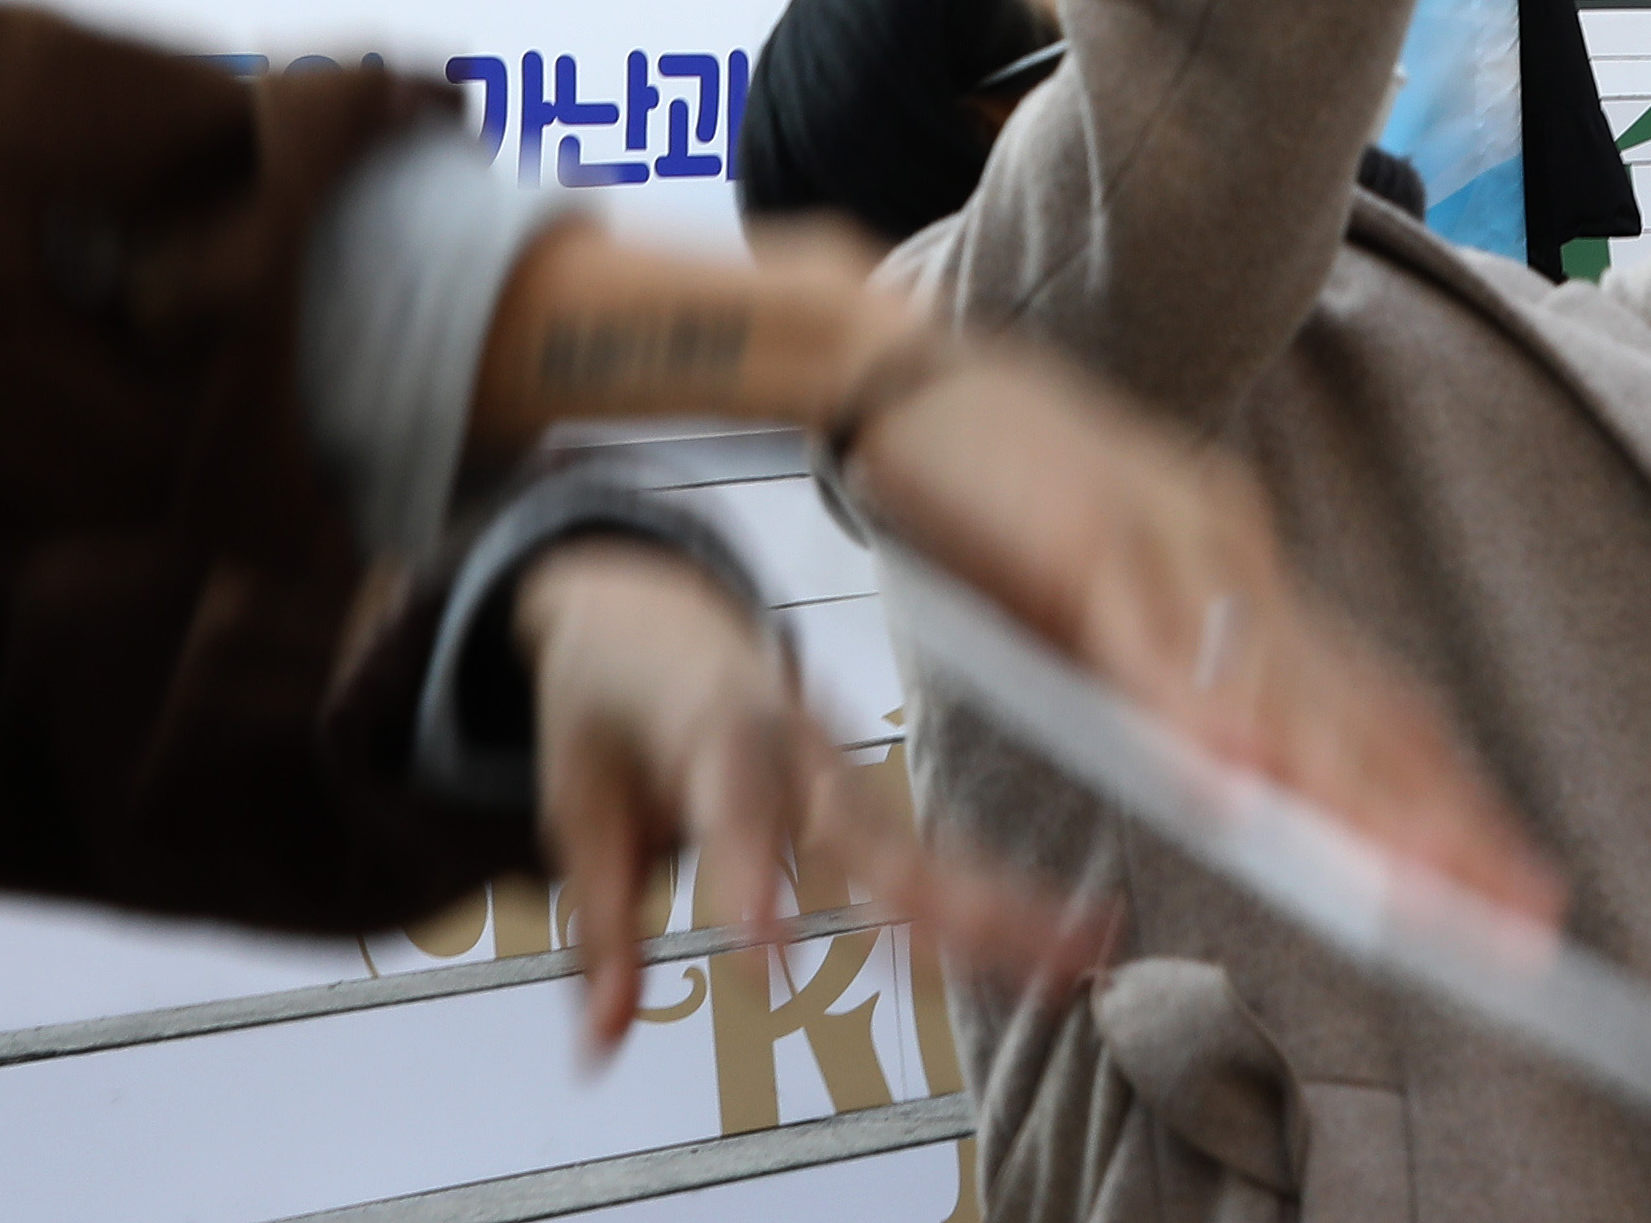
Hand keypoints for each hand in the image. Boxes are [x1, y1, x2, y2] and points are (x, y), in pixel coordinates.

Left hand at [509, 539, 1103, 1058]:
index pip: (736, 808)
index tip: (766, 972)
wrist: (647, 605)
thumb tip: (596, 1046)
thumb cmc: (609, 694)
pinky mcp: (870, 795)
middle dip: (933, 903)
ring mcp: (845, 770)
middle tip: (977, 969)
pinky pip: (936, 851)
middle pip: (870, 829)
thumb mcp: (574, 802)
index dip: (753, 882)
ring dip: (1002, 904)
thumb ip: (598, 928)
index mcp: (712, 726)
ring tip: (1077, 953)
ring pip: (927, 845)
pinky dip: (1001, 897)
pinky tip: (1066, 943)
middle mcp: (798, 746)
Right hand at [834, 328, 1556, 930]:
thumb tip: (1246, 796)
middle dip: (1438, 822)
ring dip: (1348, 794)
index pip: (1371, 704)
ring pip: (1277, 685)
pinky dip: (1198, 721)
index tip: (1519, 890)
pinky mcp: (1086, 533)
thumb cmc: (1006, 500)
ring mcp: (1168, 537)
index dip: (1448, 801)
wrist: (899, 364)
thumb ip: (1175, 689)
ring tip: (1415, 888)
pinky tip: (1237, 790)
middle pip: (1354, 707)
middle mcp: (1233, 552)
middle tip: (1516, 917)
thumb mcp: (1106, 606)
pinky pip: (1149, 645)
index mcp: (1246, 572)